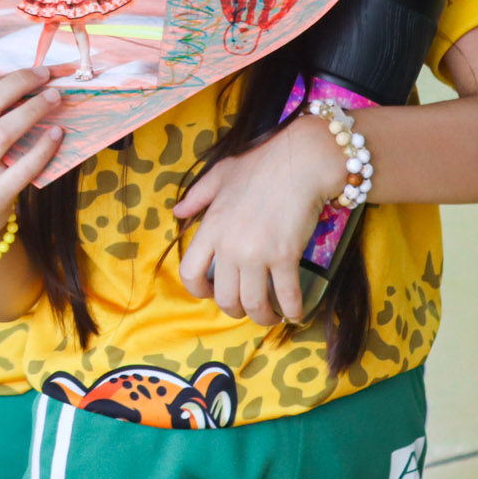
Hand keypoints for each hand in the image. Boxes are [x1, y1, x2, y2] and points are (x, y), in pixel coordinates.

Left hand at [173, 114, 344, 325]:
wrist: (299, 162)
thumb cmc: (260, 165)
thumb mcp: (220, 175)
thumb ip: (197, 196)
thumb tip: (178, 211)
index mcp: (210, 228)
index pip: (190, 273)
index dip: (199, 291)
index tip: (212, 292)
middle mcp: (229, 246)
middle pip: (224, 298)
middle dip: (236, 309)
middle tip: (248, 306)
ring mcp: (257, 254)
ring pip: (254, 304)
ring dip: (264, 316)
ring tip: (272, 314)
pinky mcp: (286, 257)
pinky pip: (287, 296)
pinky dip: (293, 310)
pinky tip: (296, 312)